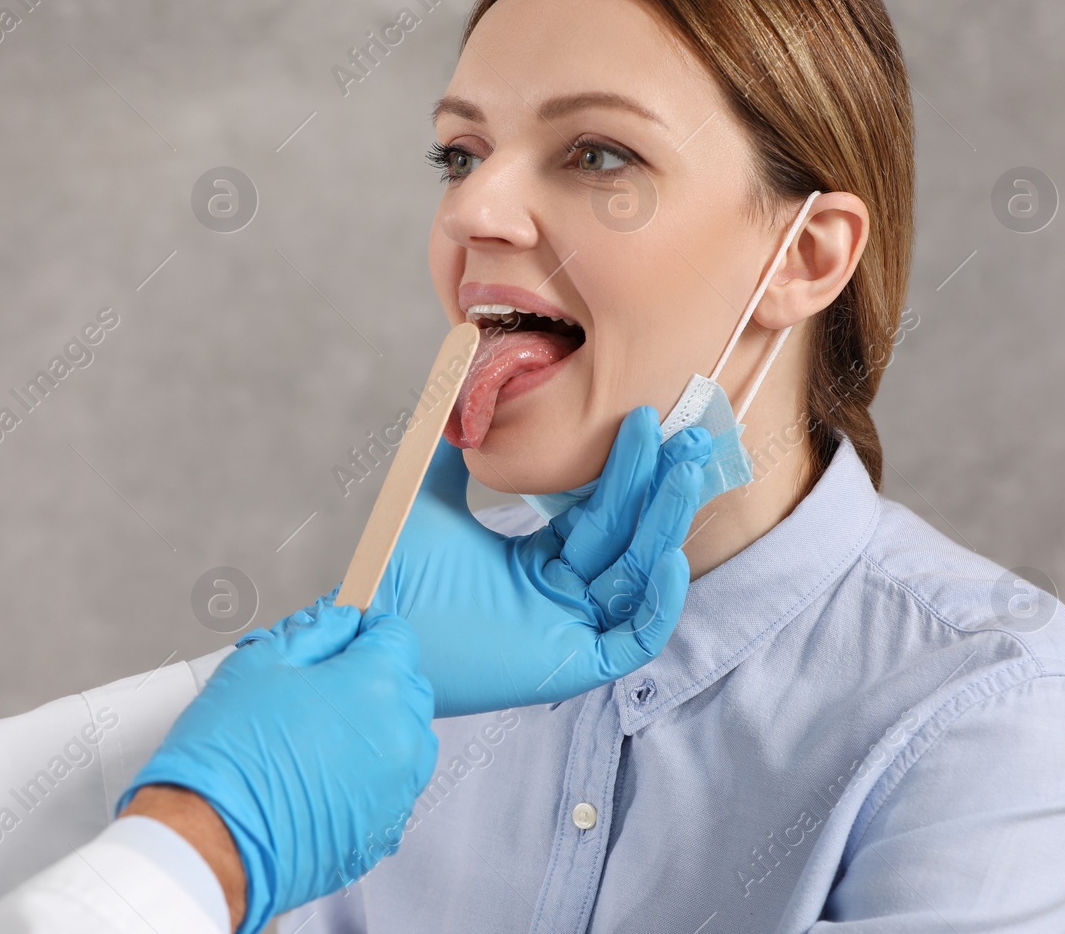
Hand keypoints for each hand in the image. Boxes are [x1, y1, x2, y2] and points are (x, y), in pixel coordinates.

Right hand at [119, 607, 436, 933]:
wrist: (209, 843)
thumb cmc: (228, 752)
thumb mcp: (260, 662)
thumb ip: (314, 633)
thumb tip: (341, 623)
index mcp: (377, 685)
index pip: (398, 636)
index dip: (368, 630)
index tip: (344, 639)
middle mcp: (401, 737)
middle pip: (408, 687)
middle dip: (375, 678)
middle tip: (324, 689)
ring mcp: (398, 790)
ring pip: (406, 741)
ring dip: (377, 728)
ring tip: (322, 737)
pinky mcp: (383, 832)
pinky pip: (391, 788)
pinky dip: (369, 777)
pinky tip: (323, 779)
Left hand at [256, 407, 710, 718]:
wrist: (374, 625)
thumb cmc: (397, 578)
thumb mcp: (431, 501)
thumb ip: (452, 455)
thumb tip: (461, 397)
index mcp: (541, 563)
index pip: (599, 511)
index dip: (626, 469)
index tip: (641, 418)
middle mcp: (564, 595)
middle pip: (628, 536)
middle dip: (661, 485)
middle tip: (690, 435)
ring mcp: (572, 631)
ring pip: (638, 575)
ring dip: (666, 522)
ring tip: (685, 470)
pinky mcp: (574, 667)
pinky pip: (635, 637)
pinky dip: (657, 600)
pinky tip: (667, 555)